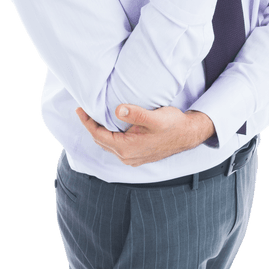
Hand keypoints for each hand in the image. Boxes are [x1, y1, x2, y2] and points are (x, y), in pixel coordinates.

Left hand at [75, 103, 214, 165]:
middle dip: (91, 126)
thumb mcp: (155, 117)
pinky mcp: (137, 156)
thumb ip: (136, 114)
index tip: (80, 110)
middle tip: (85, 111)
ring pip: (108, 145)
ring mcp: (132, 158)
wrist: (188, 135)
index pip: (99, 136)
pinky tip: (111, 127)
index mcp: (128, 148)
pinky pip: (116, 147)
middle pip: (101, 141)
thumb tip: (118, 110)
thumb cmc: (173, 125)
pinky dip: (109, 137)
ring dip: (100, 132)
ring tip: (95, 118)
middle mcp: (127, 156)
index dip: (87, 122)